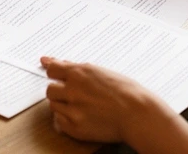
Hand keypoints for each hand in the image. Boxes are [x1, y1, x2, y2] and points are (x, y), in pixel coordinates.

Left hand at [41, 57, 169, 144]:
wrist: (137, 113)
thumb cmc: (125, 91)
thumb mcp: (100, 71)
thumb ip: (75, 67)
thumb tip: (51, 60)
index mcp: (79, 72)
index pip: (52, 69)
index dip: (54, 74)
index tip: (55, 76)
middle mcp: (73, 90)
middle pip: (50, 89)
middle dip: (59, 91)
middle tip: (74, 94)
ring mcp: (73, 109)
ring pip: (54, 106)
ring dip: (63, 105)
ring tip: (81, 106)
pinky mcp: (75, 127)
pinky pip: (59, 122)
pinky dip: (66, 120)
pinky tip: (81, 117)